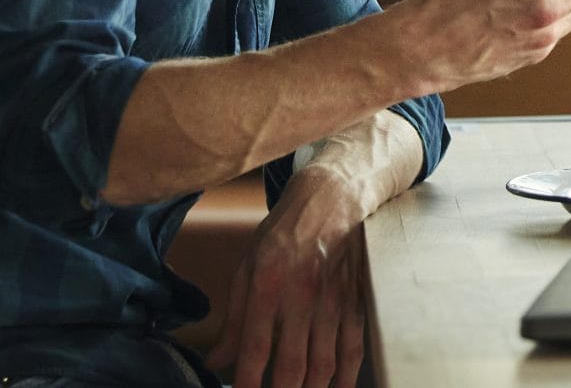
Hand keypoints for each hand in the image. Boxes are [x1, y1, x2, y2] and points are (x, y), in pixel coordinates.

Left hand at [206, 161, 370, 387]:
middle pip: (292, 365)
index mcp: (268, 285)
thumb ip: (234, 319)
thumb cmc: (284, 234)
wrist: (332, 200)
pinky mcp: (354, 302)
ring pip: (324, 364)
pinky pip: (353, 349)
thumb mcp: (248, 267)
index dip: (247, 382)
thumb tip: (215, 360)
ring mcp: (333, 301)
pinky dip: (347, 378)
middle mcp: (302, 296)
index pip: (255, 348)